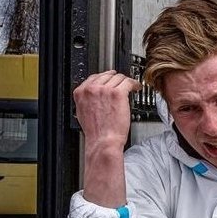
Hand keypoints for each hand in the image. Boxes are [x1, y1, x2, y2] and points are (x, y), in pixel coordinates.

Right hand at [73, 71, 140, 206]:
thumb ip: (88, 100)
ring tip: (131, 86)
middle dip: (116, 79)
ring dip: (126, 81)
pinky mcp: (117, 93)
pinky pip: (128, 82)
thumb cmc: (96, 132)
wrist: (103, 141)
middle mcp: (91, 88)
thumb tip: (96, 95)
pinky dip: (134, 83)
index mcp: (80, 92)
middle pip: (107, 76)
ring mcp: (104, 90)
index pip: (93, 77)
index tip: (111, 80)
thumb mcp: (83, 113)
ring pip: (119, 78)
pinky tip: (136, 87)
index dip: (105, 78)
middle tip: (123, 83)